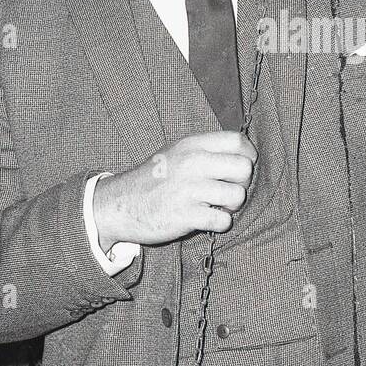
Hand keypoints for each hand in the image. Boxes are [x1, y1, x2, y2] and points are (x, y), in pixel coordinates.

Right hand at [91, 131, 257, 246]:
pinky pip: (223, 220)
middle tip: (226, 191)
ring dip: (231, 207)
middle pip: (244, 168)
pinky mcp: (185, 215)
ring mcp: (189, 189)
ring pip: (237, 196)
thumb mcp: (176, 153)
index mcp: (192, 145)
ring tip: (215, 206)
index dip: (247, 157)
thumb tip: (242, 156)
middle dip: (241, 184)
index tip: (237, 170)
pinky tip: (206, 219)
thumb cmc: (153, 180)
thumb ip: (206, 151)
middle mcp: (192, 162)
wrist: (118, 204)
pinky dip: (220, 224)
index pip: (238, 141)